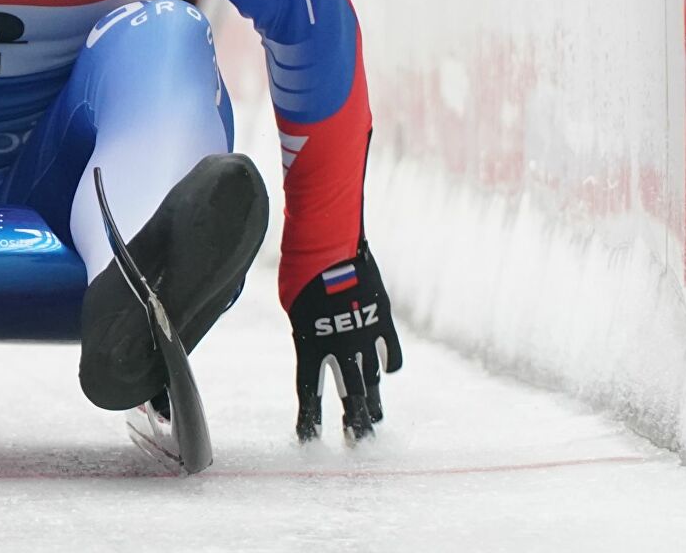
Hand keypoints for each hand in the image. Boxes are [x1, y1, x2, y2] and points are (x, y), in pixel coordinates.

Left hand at [288, 239, 403, 441]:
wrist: (329, 244)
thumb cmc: (301, 272)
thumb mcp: (294, 308)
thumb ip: (307, 331)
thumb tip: (319, 344)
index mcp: (309, 345)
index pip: (308, 392)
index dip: (309, 418)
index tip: (308, 439)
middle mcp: (338, 347)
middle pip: (348, 395)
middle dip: (352, 421)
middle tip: (356, 441)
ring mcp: (364, 335)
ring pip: (372, 379)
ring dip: (372, 401)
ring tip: (373, 418)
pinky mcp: (383, 320)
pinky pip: (391, 352)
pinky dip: (389, 364)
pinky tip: (387, 374)